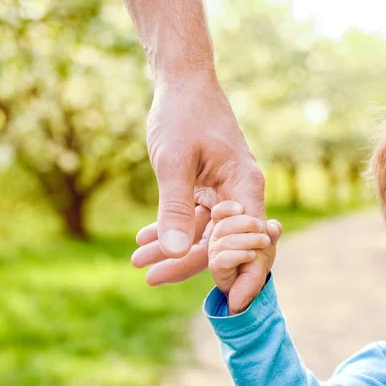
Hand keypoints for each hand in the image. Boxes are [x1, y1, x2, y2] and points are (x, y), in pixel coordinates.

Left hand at [134, 71, 265, 297]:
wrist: (182, 82)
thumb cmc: (183, 113)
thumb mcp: (174, 161)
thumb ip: (175, 208)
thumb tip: (174, 252)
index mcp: (245, 188)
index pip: (248, 244)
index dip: (240, 275)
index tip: (229, 303)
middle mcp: (240, 194)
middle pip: (223, 244)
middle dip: (187, 264)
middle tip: (149, 278)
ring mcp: (224, 193)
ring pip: (202, 234)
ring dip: (170, 247)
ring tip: (137, 262)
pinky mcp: (207, 189)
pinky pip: (192, 219)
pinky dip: (169, 229)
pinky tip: (144, 241)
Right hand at [209, 201, 281, 314]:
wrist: (253, 284)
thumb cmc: (257, 258)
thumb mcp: (268, 242)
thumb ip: (272, 232)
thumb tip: (273, 226)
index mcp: (225, 227)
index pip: (219, 212)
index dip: (228, 208)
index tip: (242, 208)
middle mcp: (216, 238)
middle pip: (224, 225)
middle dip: (246, 224)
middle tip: (262, 229)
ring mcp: (214, 252)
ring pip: (227, 241)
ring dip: (249, 240)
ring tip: (264, 243)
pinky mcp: (216, 267)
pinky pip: (225, 258)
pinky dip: (241, 255)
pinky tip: (252, 255)